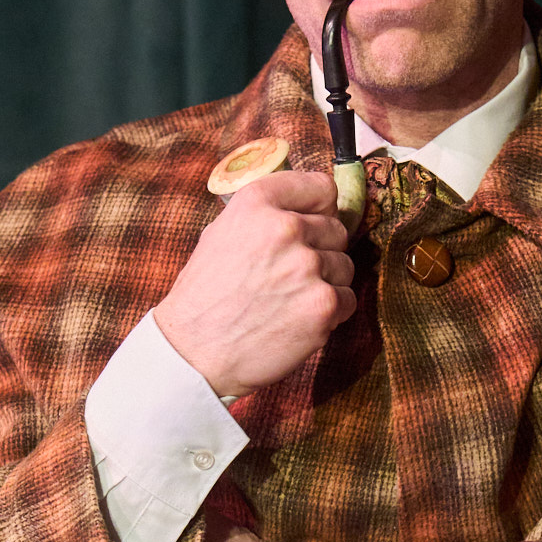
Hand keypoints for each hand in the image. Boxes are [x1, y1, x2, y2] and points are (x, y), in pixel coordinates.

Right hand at [154, 172, 355, 397]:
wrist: (193, 352)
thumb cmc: (204, 297)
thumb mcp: (220, 234)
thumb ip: (264, 216)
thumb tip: (305, 209)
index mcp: (257, 202)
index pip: (321, 188)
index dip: (321, 209)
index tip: (314, 223)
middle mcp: (285, 227)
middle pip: (337, 229)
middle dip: (321, 251)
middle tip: (290, 276)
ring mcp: (307, 266)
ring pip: (345, 266)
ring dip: (325, 283)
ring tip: (288, 301)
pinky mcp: (323, 304)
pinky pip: (348, 299)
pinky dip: (329, 313)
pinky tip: (296, 320)